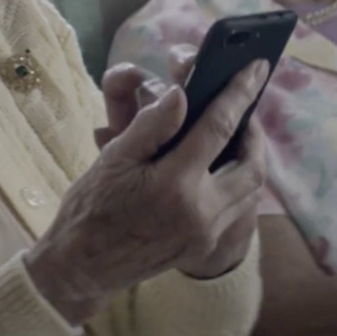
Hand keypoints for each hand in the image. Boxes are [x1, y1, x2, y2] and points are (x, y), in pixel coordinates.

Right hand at [25, 53, 269, 324]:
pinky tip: (221, 167)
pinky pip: (236, 208)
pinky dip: (237, 182)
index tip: (255, 67)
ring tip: (237, 135)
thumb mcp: (113, 159)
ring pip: (250, 190)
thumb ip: (151, 125)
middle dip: (255, 132)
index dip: (239, 93)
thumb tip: (181, 93)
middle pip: (252, 164)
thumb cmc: (90, 209)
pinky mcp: (204, 247)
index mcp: (176, 185)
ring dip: (250, 158)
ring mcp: (206, 234)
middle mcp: (200, 212)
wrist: (81, 268)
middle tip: (245, 109)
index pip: (219, 127)